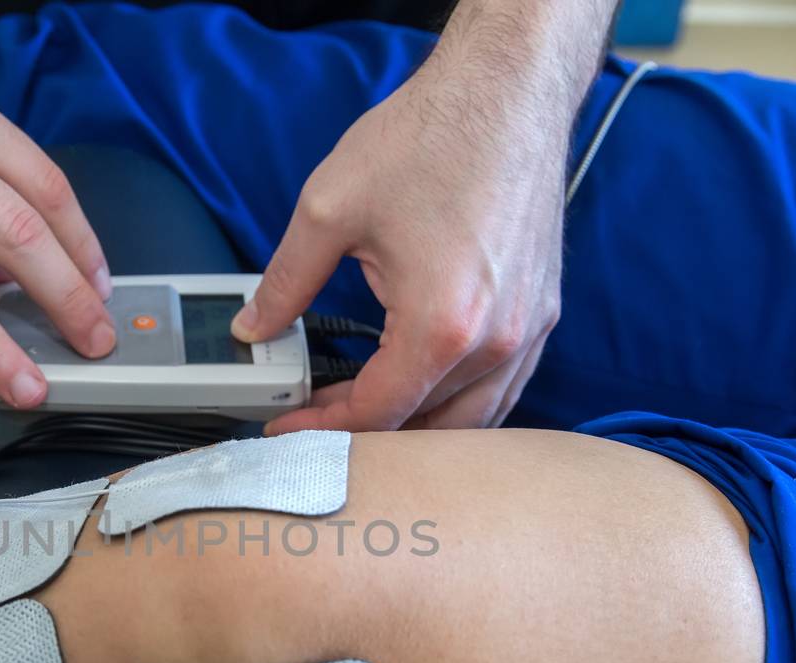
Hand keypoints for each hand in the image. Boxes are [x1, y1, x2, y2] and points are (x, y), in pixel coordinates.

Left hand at [239, 4, 608, 433]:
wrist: (507, 91)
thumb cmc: (433, 138)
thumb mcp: (330, 209)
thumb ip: (286, 281)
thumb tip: (254, 325)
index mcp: (441, 325)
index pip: (378, 413)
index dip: (323, 428)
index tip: (288, 425)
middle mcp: (494, 340)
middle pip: (429, 431)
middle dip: (370, 437)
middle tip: (320, 421)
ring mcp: (527, 330)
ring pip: (474, 419)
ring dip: (420, 429)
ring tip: (366, 416)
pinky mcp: (540, 313)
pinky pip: (504, 387)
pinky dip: (462, 403)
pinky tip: (426, 392)